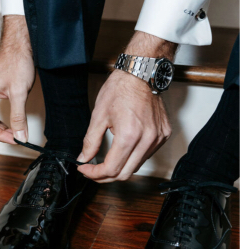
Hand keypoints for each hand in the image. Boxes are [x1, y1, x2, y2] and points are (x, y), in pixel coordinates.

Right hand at [0, 15, 34, 143]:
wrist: (20, 44)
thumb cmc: (17, 61)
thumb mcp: (19, 93)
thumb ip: (18, 117)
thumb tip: (20, 135)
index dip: (0, 136)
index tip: (15, 139)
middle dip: (1, 132)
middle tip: (17, 137)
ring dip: (0, 126)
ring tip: (15, 131)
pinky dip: (0, 118)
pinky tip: (11, 122)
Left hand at [77, 32, 176, 181]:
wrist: (141, 73)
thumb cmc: (120, 89)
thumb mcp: (98, 116)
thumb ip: (90, 141)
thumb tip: (84, 159)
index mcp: (129, 136)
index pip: (111, 169)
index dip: (94, 174)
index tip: (85, 169)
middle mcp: (147, 140)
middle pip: (125, 174)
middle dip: (105, 176)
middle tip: (92, 170)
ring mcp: (158, 138)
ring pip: (137, 166)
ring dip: (120, 167)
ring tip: (106, 160)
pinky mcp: (163, 135)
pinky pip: (147, 155)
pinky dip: (133, 157)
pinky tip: (123, 149)